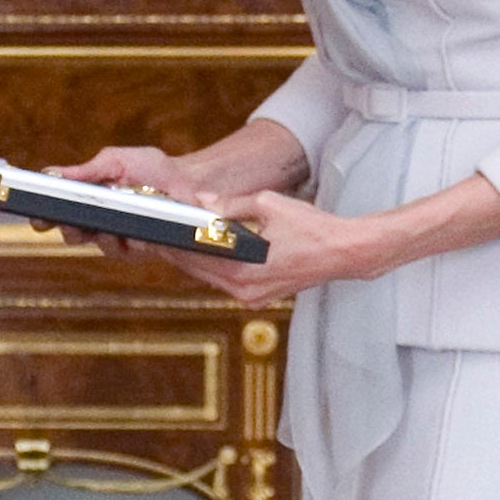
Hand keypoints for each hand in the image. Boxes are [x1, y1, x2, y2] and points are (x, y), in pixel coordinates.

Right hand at [32, 144, 221, 263]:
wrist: (190, 182)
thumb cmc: (153, 169)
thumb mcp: (116, 161)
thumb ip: (87, 170)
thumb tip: (51, 173)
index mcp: (90, 197)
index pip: (60, 211)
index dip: (45, 216)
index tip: (38, 217)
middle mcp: (100, 220)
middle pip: (73, 233)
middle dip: (69, 229)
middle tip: (71, 222)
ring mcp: (119, 237)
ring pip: (98, 244)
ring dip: (100, 235)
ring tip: (105, 226)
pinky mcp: (138, 249)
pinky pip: (124, 250)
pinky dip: (127, 241)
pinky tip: (134, 233)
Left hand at [158, 189, 360, 308]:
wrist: (346, 253)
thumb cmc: (311, 227)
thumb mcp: (267, 204)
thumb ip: (229, 205)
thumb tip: (199, 201)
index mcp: (242, 269)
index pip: (193, 255)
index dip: (170, 241)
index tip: (153, 229)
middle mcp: (243, 289)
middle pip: (196, 270)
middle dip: (177, 250)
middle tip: (157, 233)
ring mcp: (251, 297)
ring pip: (209, 278)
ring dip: (193, 260)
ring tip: (175, 240)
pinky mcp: (258, 298)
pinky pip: (225, 282)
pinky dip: (213, 267)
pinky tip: (206, 252)